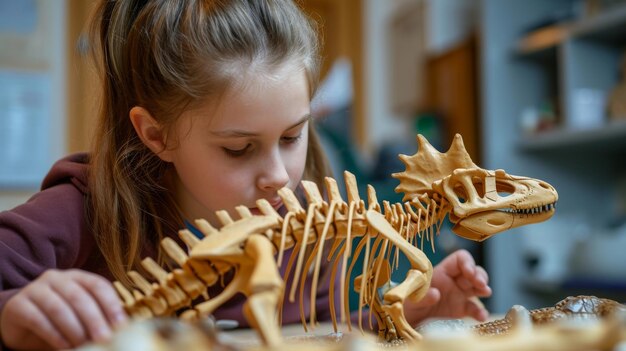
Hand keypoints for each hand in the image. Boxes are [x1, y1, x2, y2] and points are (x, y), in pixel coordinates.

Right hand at [0, 269, 126, 349]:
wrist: (21, 323)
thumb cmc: (58, 320)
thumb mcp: (80, 316)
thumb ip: (98, 319)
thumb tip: (121, 332)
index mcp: (77, 277)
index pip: (98, 285)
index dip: (111, 304)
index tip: (121, 325)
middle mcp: (56, 278)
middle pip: (79, 297)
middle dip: (94, 319)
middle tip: (104, 339)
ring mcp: (35, 289)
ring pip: (58, 308)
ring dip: (74, 329)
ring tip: (83, 345)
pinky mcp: (18, 305)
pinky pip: (38, 319)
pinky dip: (54, 334)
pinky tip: (64, 346)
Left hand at [404, 249, 491, 325]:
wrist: (408, 321)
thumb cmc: (408, 304)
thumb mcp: (412, 299)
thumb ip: (423, 296)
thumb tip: (435, 293)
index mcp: (441, 272)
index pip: (459, 259)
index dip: (467, 262)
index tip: (469, 272)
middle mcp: (453, 281)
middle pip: (473, 271)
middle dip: (479, 275)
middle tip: (480, 284)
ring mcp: (459, 295)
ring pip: (478, 286)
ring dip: (484, 288)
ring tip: (485, 292)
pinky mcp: (461, 310)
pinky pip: (475, 309)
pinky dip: (480, 312)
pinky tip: (481, 316)